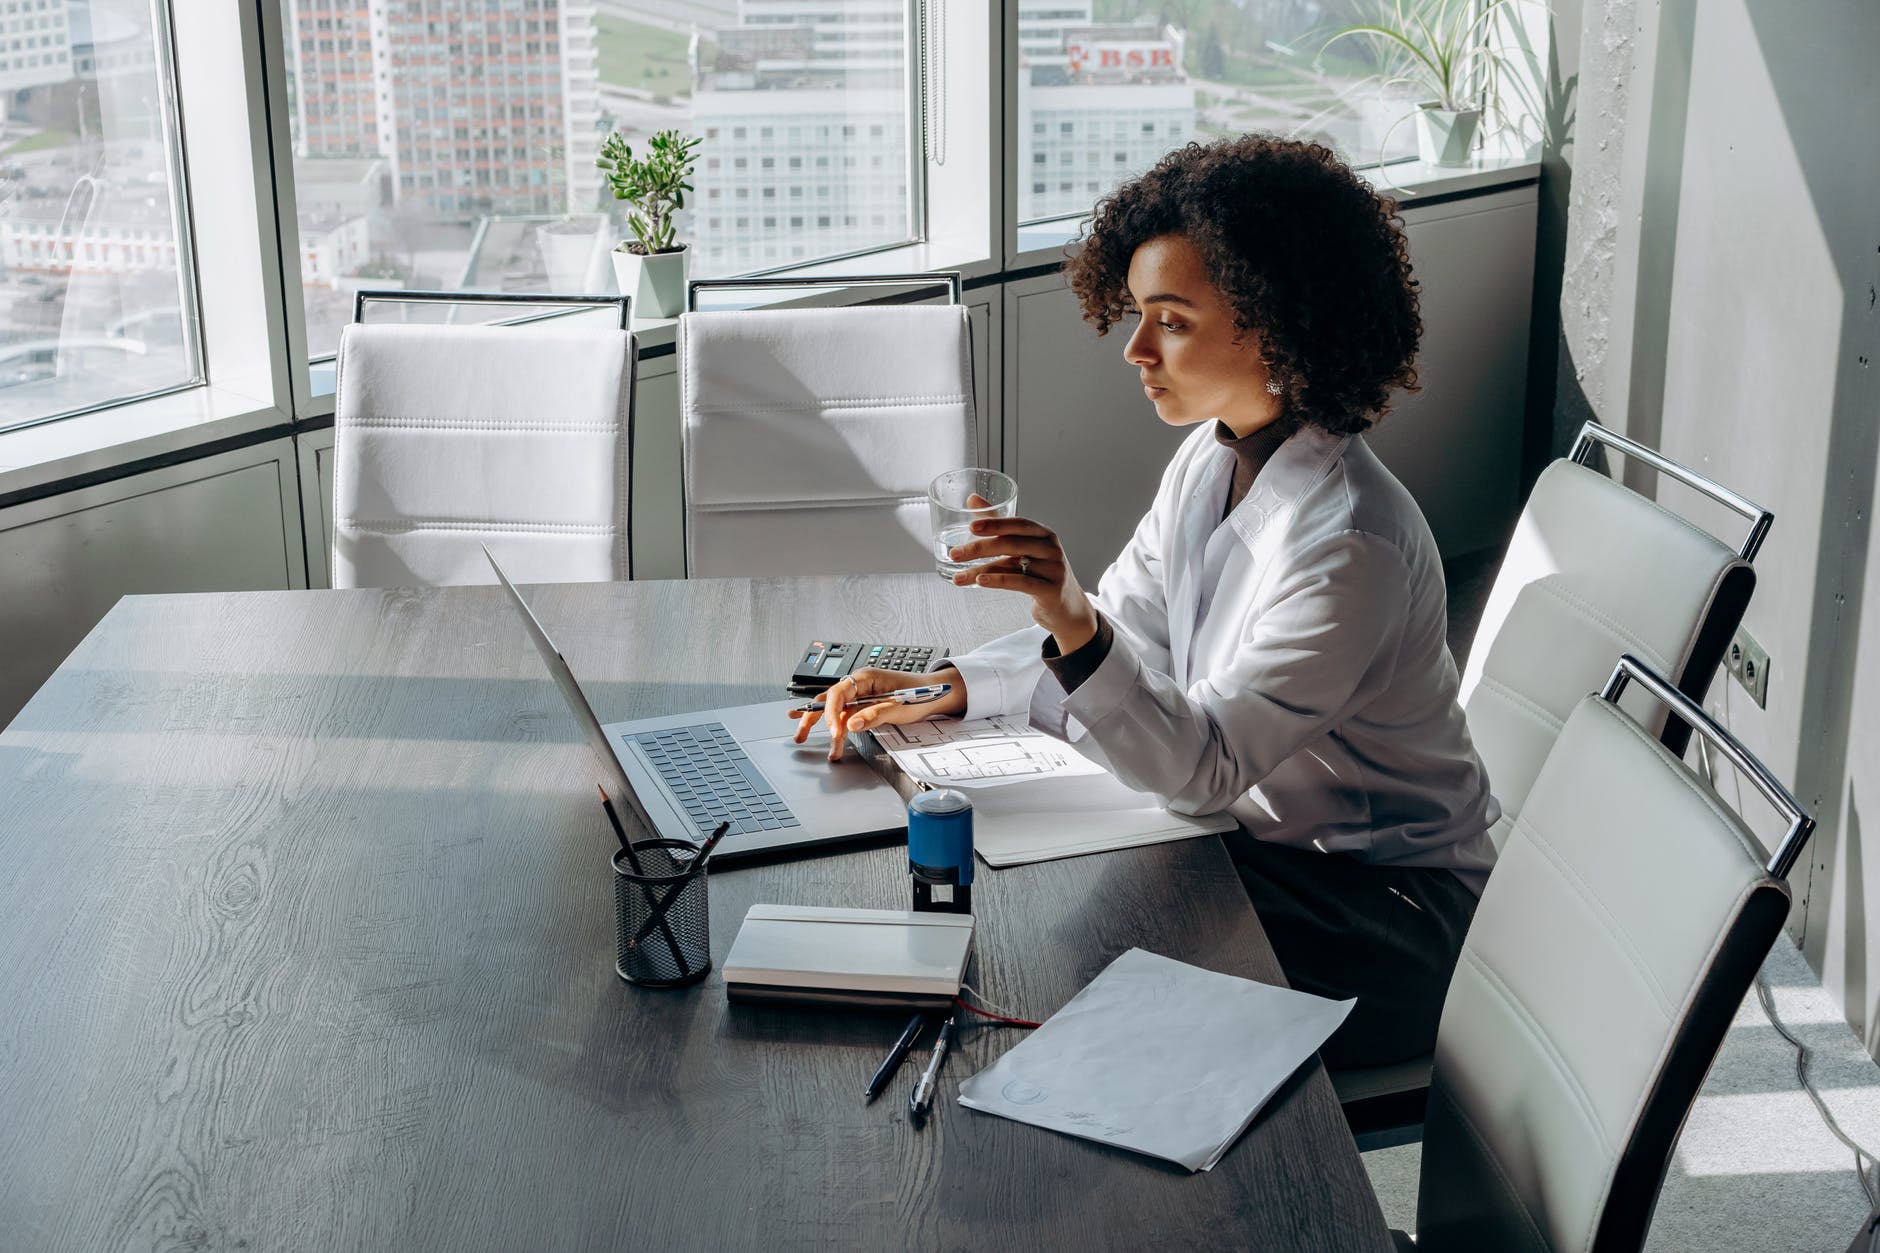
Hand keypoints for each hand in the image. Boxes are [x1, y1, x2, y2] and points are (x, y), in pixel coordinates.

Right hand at [789, 666, 967, 761]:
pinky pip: (844, 713)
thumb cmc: (920, 694)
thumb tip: (850, 724)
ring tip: (802, 736)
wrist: (936, 693)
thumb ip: (873, 715)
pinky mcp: (864, 705)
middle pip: (829, 699)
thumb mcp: (898, 706)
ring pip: (834, 709)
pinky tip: (811, 723)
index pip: (839, 692)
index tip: (834, 731)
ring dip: (821, 724)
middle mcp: (860, 684)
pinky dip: (831, 722)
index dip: (832, 712)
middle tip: (802, 735)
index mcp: (866, 677)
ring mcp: (861, 694)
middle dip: (813, 717)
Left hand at [948, 516, 1099, 653]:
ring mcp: (1053, 570)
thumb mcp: (1023, 547)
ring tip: (958, 577)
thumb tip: (972, 499)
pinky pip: (1021, 583)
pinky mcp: (1051, 590)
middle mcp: (1050, 549)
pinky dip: (998, 581)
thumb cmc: (1041, 573)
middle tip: (955, 554)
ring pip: (1012, 566)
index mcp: (1043, 534)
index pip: (1019, 523)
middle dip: (980, 548)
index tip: (971, 526)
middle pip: (1012, 544)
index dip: (995, 523)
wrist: (1067, 606)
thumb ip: (998, 524)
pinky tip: (981, 582)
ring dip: (981, 570)